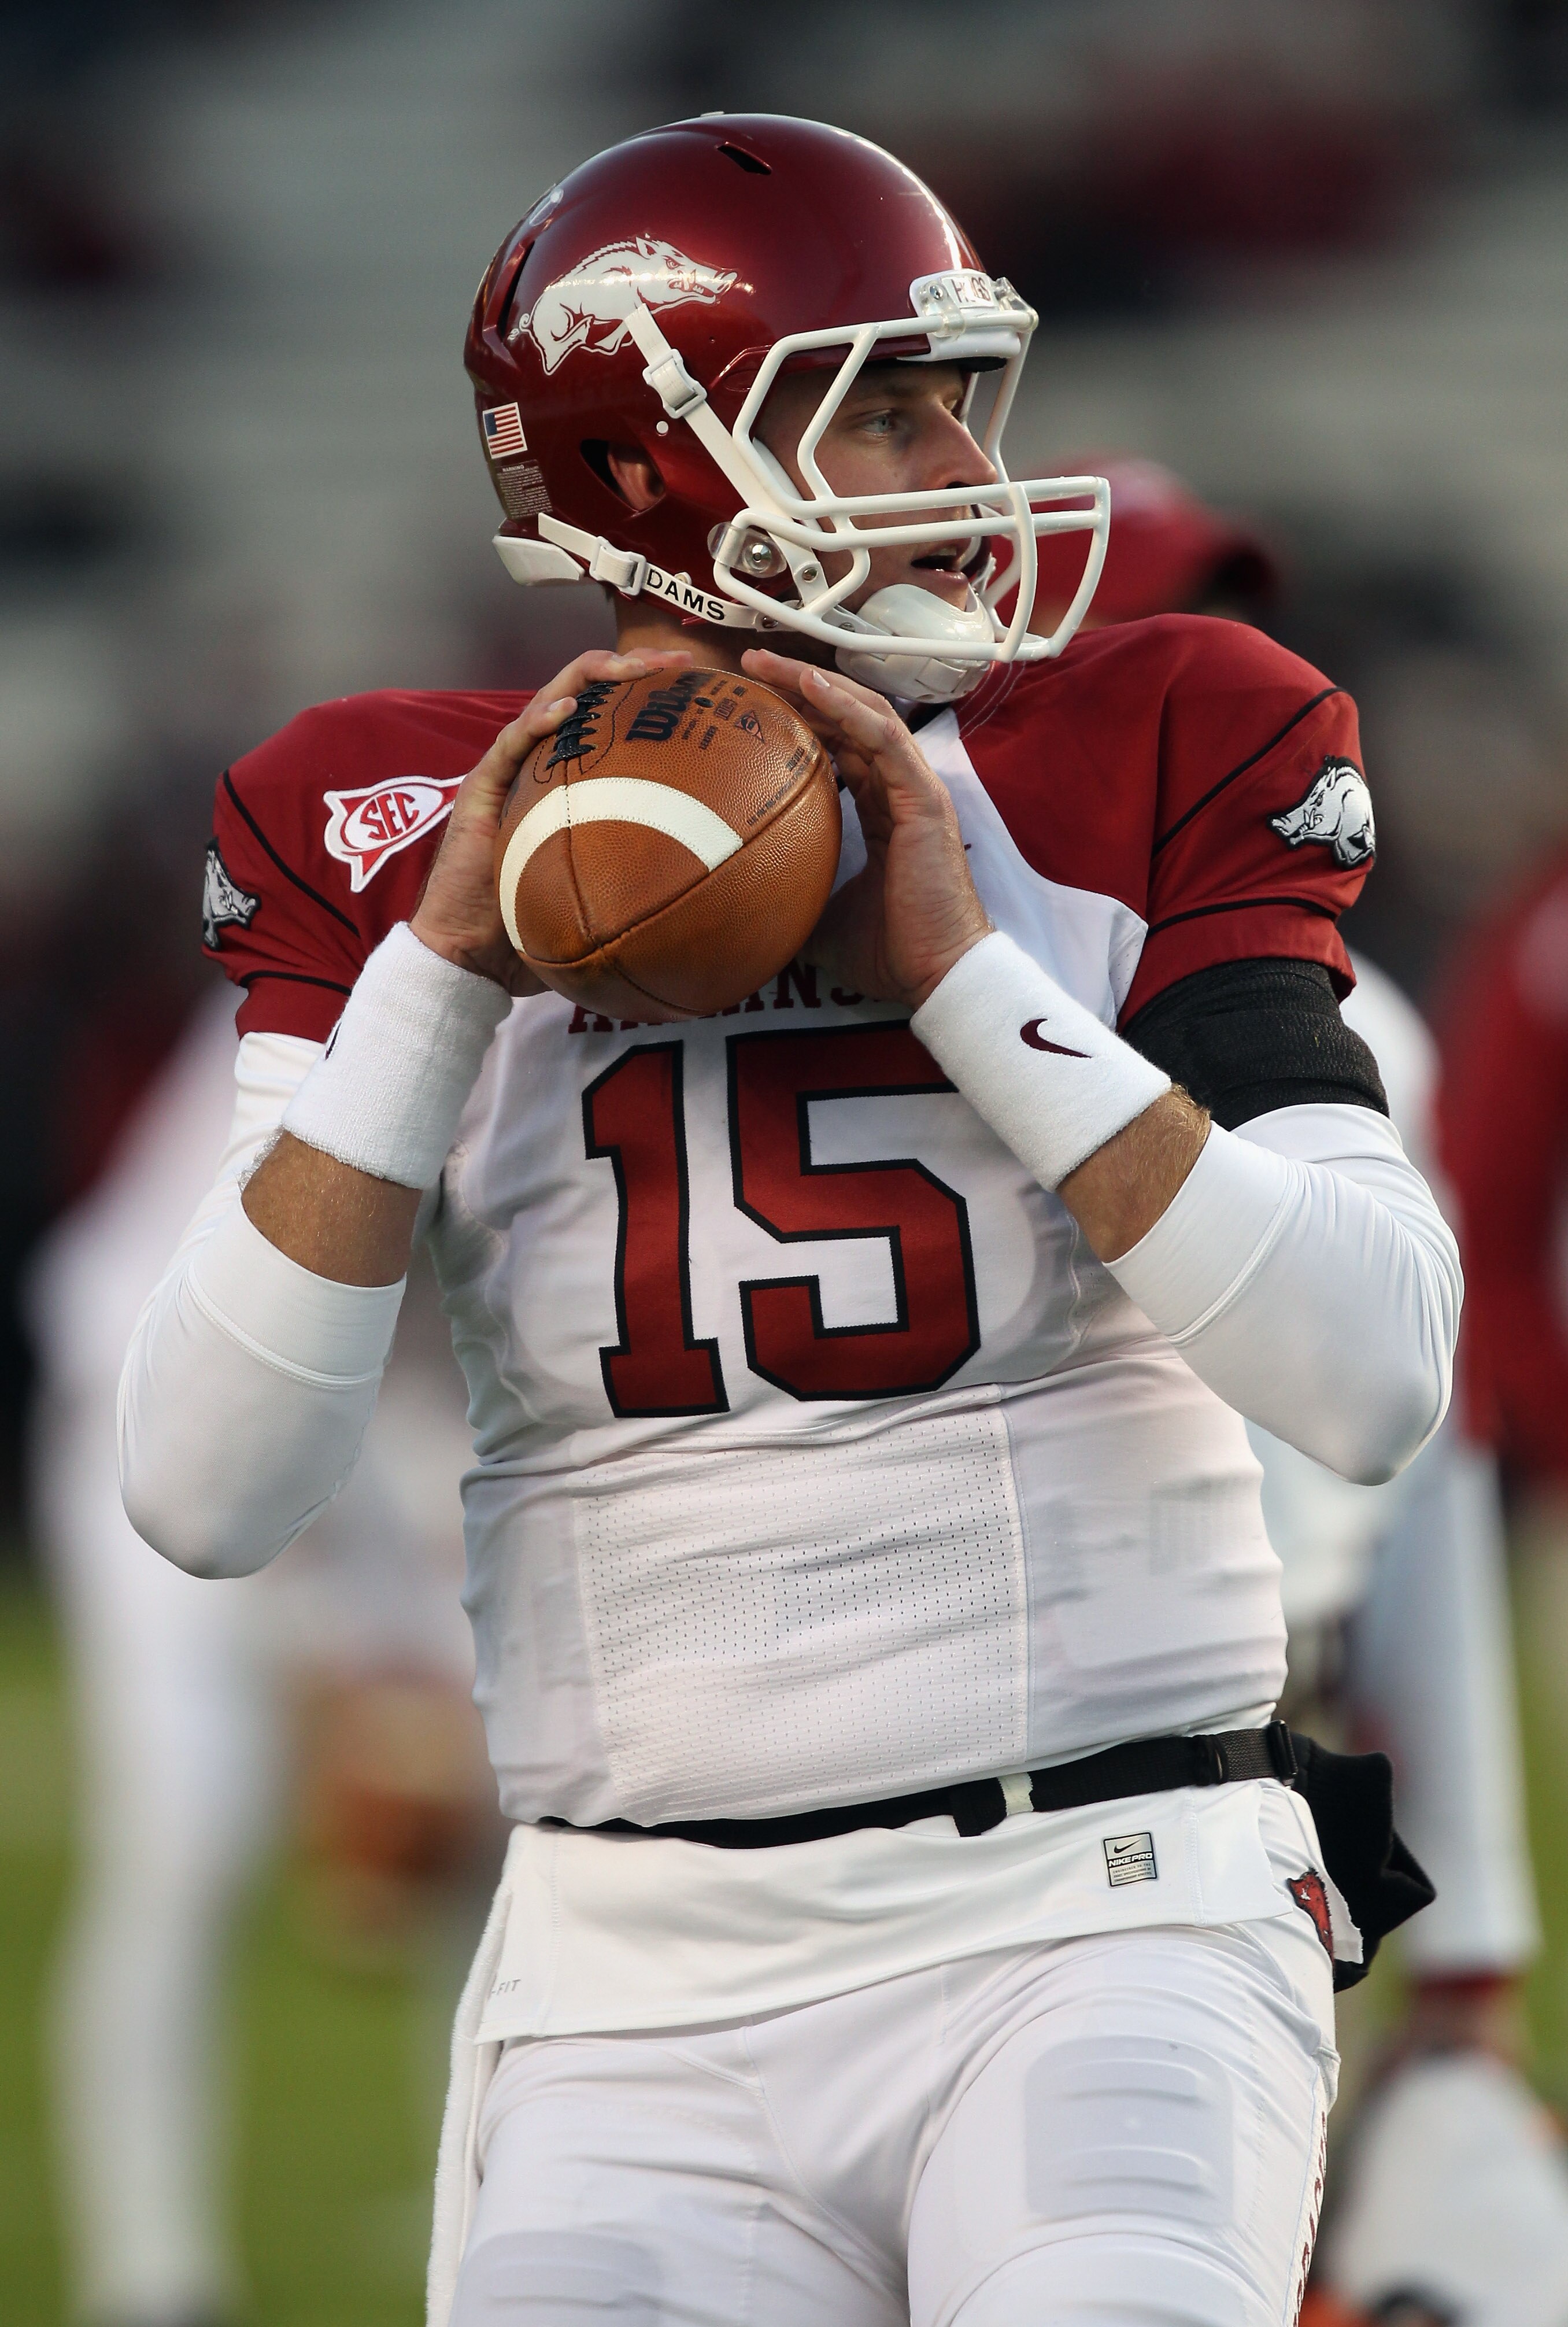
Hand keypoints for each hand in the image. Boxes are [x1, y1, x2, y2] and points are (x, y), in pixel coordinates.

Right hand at [411, 648, 694, 988]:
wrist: (471, 952)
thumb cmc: (533, 924)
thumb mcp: (604, 887)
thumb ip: (641, 868)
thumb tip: (708, 883)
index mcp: (567, 776)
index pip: (609, 717)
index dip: (648, 694)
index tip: (695, 685)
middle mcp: (538, 762)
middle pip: (585, 693)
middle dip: (630, 667)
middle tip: (674, 661)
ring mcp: (507, 770)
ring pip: (549, 701)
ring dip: (590, 677)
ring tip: (628, 667)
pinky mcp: (481, 788)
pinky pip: (510, 743)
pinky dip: (537, 721)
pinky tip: (566, 709)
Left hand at [742, 650, 991, 1007]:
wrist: (936, 975)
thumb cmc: (888, 952)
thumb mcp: (818, 917)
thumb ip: (787, 893)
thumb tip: (732, 903)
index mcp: (880, 812)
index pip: (838, 746)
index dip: (797, 719)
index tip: (750, 703)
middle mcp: (898, 791)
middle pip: (847, 719)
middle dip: (800, 687)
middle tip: (750, 667)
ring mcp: (914, 789)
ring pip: (865, 714)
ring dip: (817, 683)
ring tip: (770, 664)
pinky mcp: (923, 797)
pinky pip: (884, 737)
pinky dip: (848, 707)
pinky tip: (811, 684)